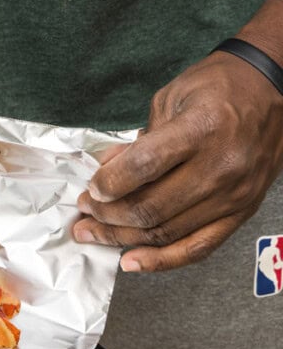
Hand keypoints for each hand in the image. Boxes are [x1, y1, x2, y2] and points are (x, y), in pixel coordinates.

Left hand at [73, 50, 282, 271]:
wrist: (274, 89)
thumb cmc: (220, 88)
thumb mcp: (171, 98)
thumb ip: (137, 140)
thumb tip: (106, 171)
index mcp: (202, 129)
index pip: (142, 167)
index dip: (107, 183)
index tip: (91, 187)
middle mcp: (222, 166)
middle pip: (150, 208)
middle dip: (106, 215)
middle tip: (85, 210)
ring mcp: (234, 194)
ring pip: (166, 232)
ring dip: (121, 237)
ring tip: (93, 232)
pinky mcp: (241, 212)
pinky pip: (198, 248)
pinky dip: (161, 260)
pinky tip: (131, 260)